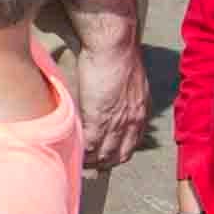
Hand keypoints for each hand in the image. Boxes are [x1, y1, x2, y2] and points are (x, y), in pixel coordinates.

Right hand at [70, 29, 149, 171]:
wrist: (114, 46)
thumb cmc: (119, 54)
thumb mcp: (130, 81)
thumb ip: (124, 96)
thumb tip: (111, 100)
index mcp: (141, 111)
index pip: (132, 142)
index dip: (119, 152)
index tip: (108, 156)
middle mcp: (133, 121)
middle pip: (120, 154)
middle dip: (106, 163)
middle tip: (92, 168)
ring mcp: (117, 122)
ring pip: (104, 153)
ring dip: (91, 161)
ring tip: (79, 162)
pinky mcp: (99, 119)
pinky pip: (89, 145)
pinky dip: (81, 152)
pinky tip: (73, 152)